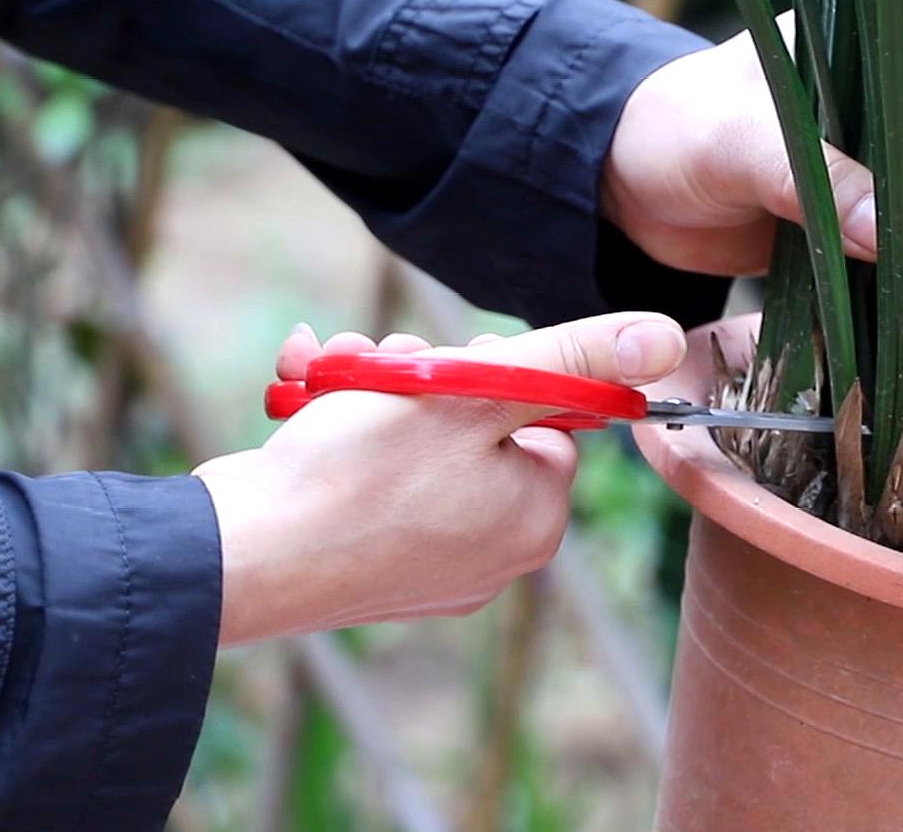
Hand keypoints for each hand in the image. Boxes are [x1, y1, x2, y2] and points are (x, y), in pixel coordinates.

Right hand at [195, 313, 686, 645]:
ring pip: (417, 440)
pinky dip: (341, 429)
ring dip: (371, 388)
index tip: (438, 361)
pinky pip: (373, 477)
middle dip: (419, 374)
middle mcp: (492, 552)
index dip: (489, 370)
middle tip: (371, 359)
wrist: (238, 559)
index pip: (545, 412)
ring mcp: (427, 564)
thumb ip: (570, 359)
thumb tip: (665, 338)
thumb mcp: (474, 392)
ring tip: (329, 373)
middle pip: (478, 421)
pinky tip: (304, 395)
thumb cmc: (356, 476)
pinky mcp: (366, 563)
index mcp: (535, 518)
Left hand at [607, 13, 902, 275]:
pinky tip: (900, 302)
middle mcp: (876, 111)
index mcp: (862, 56)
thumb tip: (886, 233)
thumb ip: (816, 179)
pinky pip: (892, 253)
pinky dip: (899, 281)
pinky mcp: (851, 224)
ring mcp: (866, 171)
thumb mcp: (741, 143)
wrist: (627, 182)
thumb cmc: (676, 131)